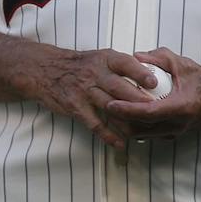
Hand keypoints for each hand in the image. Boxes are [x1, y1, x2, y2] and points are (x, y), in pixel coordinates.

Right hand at [17, 47, 154, 148]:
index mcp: (104, 60)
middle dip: (141, 102)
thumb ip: (122, 67)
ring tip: (145, 132)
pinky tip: (120, 143)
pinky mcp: (75, 107)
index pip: (125, 64)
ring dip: (129, 121)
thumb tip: (152, 76)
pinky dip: (109, 135)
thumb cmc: (77, 65)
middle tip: (158, 113)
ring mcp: (84, 91)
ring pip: (112, 108)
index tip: (154, 83)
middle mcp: (94, 74)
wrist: (42, 70)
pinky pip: (95, 123)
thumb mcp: (99, 57)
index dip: (140, 73)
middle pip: (121, 89)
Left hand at [100, 47, 200, 140]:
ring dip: (125, 125)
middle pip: (139, 129)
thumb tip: (134, 55)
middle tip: (104, 106)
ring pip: (142, 135)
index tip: (109, 104)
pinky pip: (149, 134)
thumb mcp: (183, 64)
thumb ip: (158, 57)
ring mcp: (176, 132)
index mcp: (181, 107)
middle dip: (119, 120)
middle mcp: (178, 124)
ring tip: (112, 110)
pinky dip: (135, 126)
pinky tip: (126, 114)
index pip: (147, 113)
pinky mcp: (174, 134)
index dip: (125, 110)